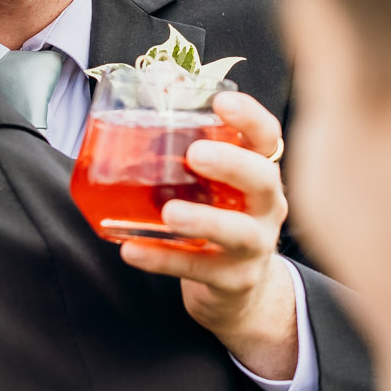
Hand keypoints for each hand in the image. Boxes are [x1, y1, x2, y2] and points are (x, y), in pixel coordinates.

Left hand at [121, 91, 297, 379]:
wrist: (240, 288)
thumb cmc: (220, 221)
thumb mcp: (216, 189)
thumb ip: (189, 163)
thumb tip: (122, 129)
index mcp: (260, 174)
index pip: (267, 139)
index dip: (250, 118)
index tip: (221, 102)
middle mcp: (267, 206)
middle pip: (263, 179)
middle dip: (231, 164)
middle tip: (195, 154)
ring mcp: (255, 246)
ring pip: (238, 232)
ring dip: (203, 219)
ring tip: (169, 213)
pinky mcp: (236, 280)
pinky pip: (200, 269)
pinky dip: (164, 260)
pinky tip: (132, 250)